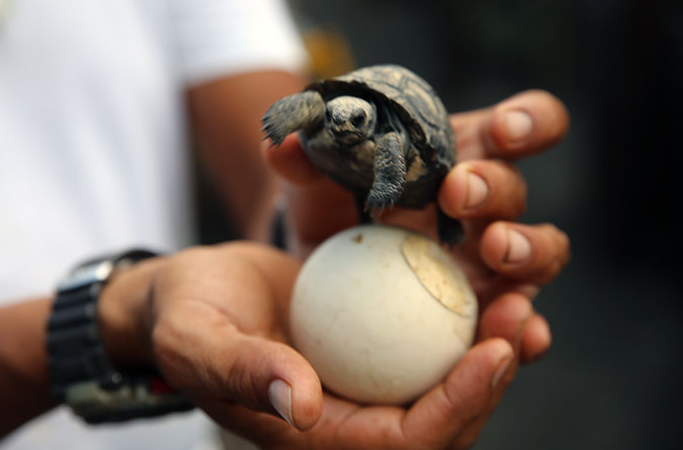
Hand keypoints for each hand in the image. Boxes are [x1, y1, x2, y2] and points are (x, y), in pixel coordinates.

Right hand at [130, 242, 531, 449]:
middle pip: (442, 420)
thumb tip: (299, 406)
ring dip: (490, 344)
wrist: (188, 295)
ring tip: (519, 292)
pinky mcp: (370, 347)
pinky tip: (487, 274)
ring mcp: (363, 383)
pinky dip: (462, 317)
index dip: (457, 406)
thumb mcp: (199, 339)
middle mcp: (349, 417)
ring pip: (444, 380)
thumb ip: (243, 371)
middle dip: (491, 377)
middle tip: (520, 313)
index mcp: (315, 435)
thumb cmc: (186, 318)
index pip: (403, 443)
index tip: (494, 352)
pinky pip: (427, 342)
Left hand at [266, 89, 570, 361]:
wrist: (327, 270)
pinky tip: (526, 336)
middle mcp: (490, 208)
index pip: (518, 128)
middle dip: (497, 187)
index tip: (501, 129)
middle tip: (457, 192)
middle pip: (517, 191)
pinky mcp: (483, 311)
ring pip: (540, 254)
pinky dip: (529, 331)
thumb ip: (305, 161)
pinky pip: (520, 324)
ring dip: (528, 250)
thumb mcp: (317, 182)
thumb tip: (282, 145)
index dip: (527, 122)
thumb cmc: (334, 208)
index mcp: (464, 156)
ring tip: (496, 251)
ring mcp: (494, 263)